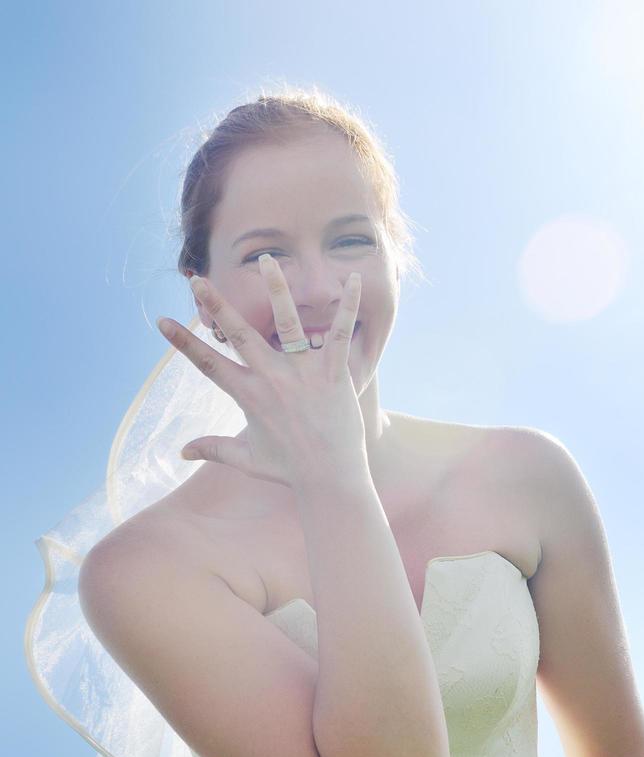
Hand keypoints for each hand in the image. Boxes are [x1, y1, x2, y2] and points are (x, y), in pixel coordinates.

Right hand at [156, 254, 366, 488]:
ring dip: (276, 289)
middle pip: (238, 334)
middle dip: (216, 305)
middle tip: (198, 279)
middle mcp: (272, 379)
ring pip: (287, 322)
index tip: (162, 321)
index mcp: (248, 396)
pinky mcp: (334, 372)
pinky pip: (341, 332)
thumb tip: (183, 451)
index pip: (207, 364)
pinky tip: (350, 277)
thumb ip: (214, 449)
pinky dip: (347, 306)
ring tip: (267, 259)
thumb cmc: (288, 470)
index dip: (182, 343)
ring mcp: (304, 373)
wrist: (329, 479)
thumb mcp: (246, 457)